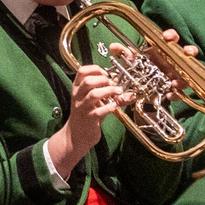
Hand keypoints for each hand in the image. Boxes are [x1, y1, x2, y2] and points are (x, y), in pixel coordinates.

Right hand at [48, 63, 123, 177]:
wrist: (77, 135)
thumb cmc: (87, 115)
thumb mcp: (94, 102)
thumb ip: (108, 94)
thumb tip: (127, 90)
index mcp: (77, 89)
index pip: (82, 71)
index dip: (95, 69)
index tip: (106, 74)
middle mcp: (78, 97)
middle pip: (88, 81)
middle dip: (103, 80)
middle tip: (112, 83)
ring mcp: (82, 108)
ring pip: (93, 94)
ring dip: (109, 91)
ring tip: (118, 92)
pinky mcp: (88, 119)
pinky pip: (99, 111)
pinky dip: (109, 107)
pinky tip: (114, 106)